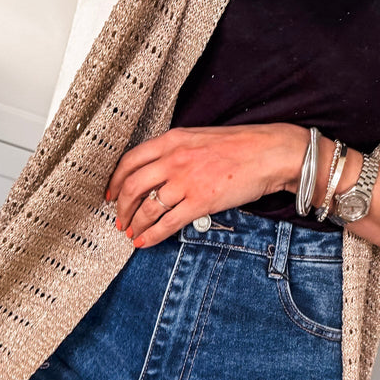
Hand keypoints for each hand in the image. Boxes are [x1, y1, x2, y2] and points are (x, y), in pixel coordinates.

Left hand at [105, 123, 307, 247]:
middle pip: (132, 187)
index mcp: (172, 140)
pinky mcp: (200, 202)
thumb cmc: (240, 145)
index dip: (115, 181)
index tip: (110, 193)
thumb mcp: (199, 138)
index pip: (130, 161)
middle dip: (121, 207)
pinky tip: (146, 242)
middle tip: (119, 219)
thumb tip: (158, 171)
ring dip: (135, 224)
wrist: (269, 153)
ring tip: (131, 233)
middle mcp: (174, 159)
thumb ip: (176, 151)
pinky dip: (152, 235)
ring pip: (147, 208)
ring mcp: (186, 181)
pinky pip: (167, 223)